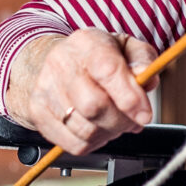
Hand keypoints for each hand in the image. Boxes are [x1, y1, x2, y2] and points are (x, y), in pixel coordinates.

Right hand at [6, 30, 157, 154]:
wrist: (54, 62)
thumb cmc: (94, 57)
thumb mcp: (125, 48)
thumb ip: (143, 60)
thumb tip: (147, 78)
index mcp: (86, 42)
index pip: (108, 70)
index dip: (129, 97)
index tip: (144, 114)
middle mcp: (60, 62)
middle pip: (94, 106)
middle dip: (121, 121)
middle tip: (131, 120)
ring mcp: (45, 88)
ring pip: (85, 129)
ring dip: (108, 134)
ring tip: (113, 123)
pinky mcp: (38, 113)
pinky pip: (72, 144)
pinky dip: (92, 144)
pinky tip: (96, 130)